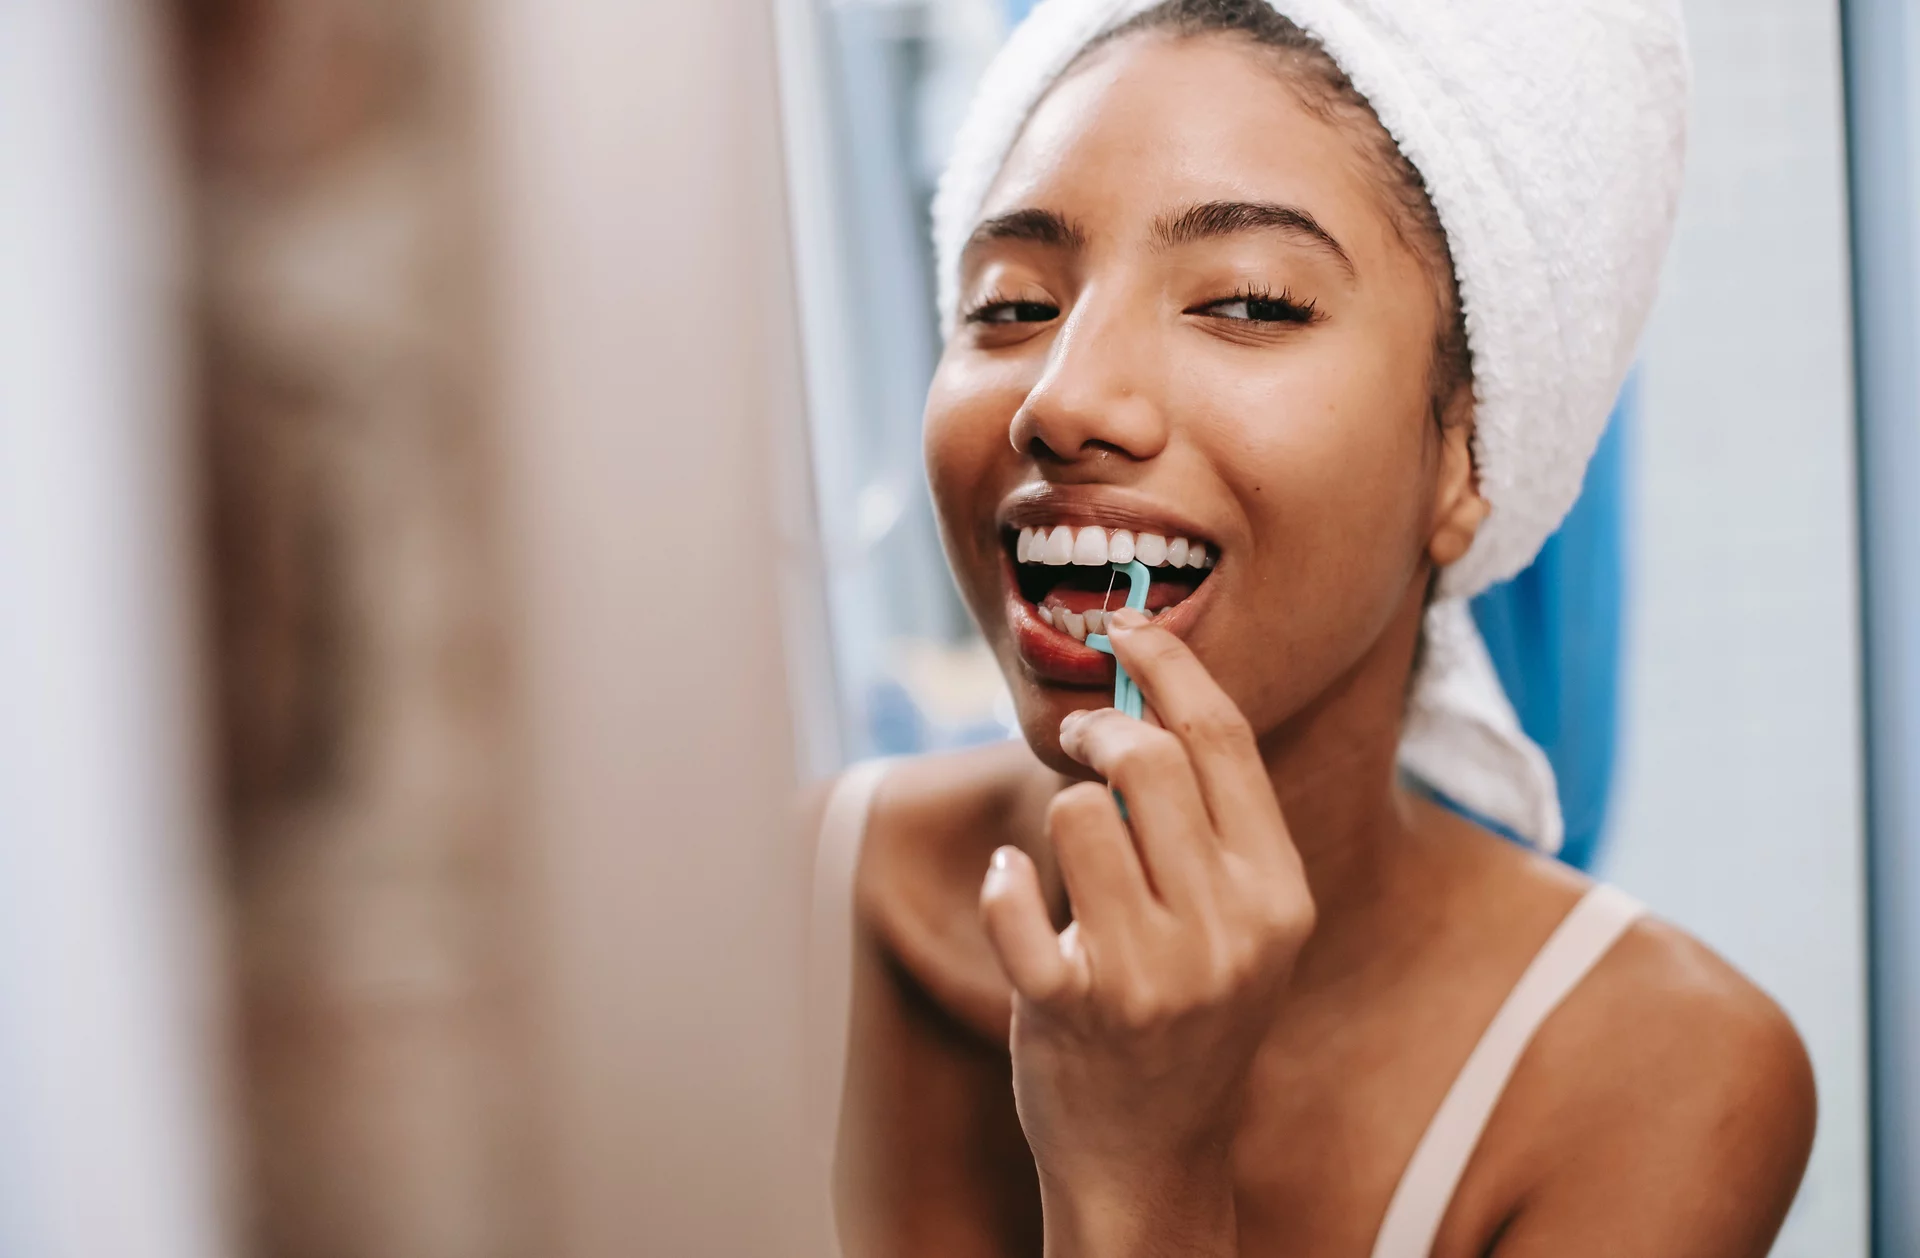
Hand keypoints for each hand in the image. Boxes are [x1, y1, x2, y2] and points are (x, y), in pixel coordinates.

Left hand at [979, 607, 1315, 1254]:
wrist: (1152, 1157)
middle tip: (1080, 737)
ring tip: (1069, 862)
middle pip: (1148, 760)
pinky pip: (1015, 896)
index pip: (1224, 741)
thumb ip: (1213, 826)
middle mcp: (1226, 931)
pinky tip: (1016, 894)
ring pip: (1075, 813)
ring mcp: (1152, 974)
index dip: (1169, 665)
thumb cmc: (1190, 1018)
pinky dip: (1003, 882)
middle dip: (1100, 729)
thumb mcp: (1239, 927)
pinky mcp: (1073, 1008)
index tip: (1126, 625)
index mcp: (1279, 896)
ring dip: (1058, 816)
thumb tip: (1149, 696)